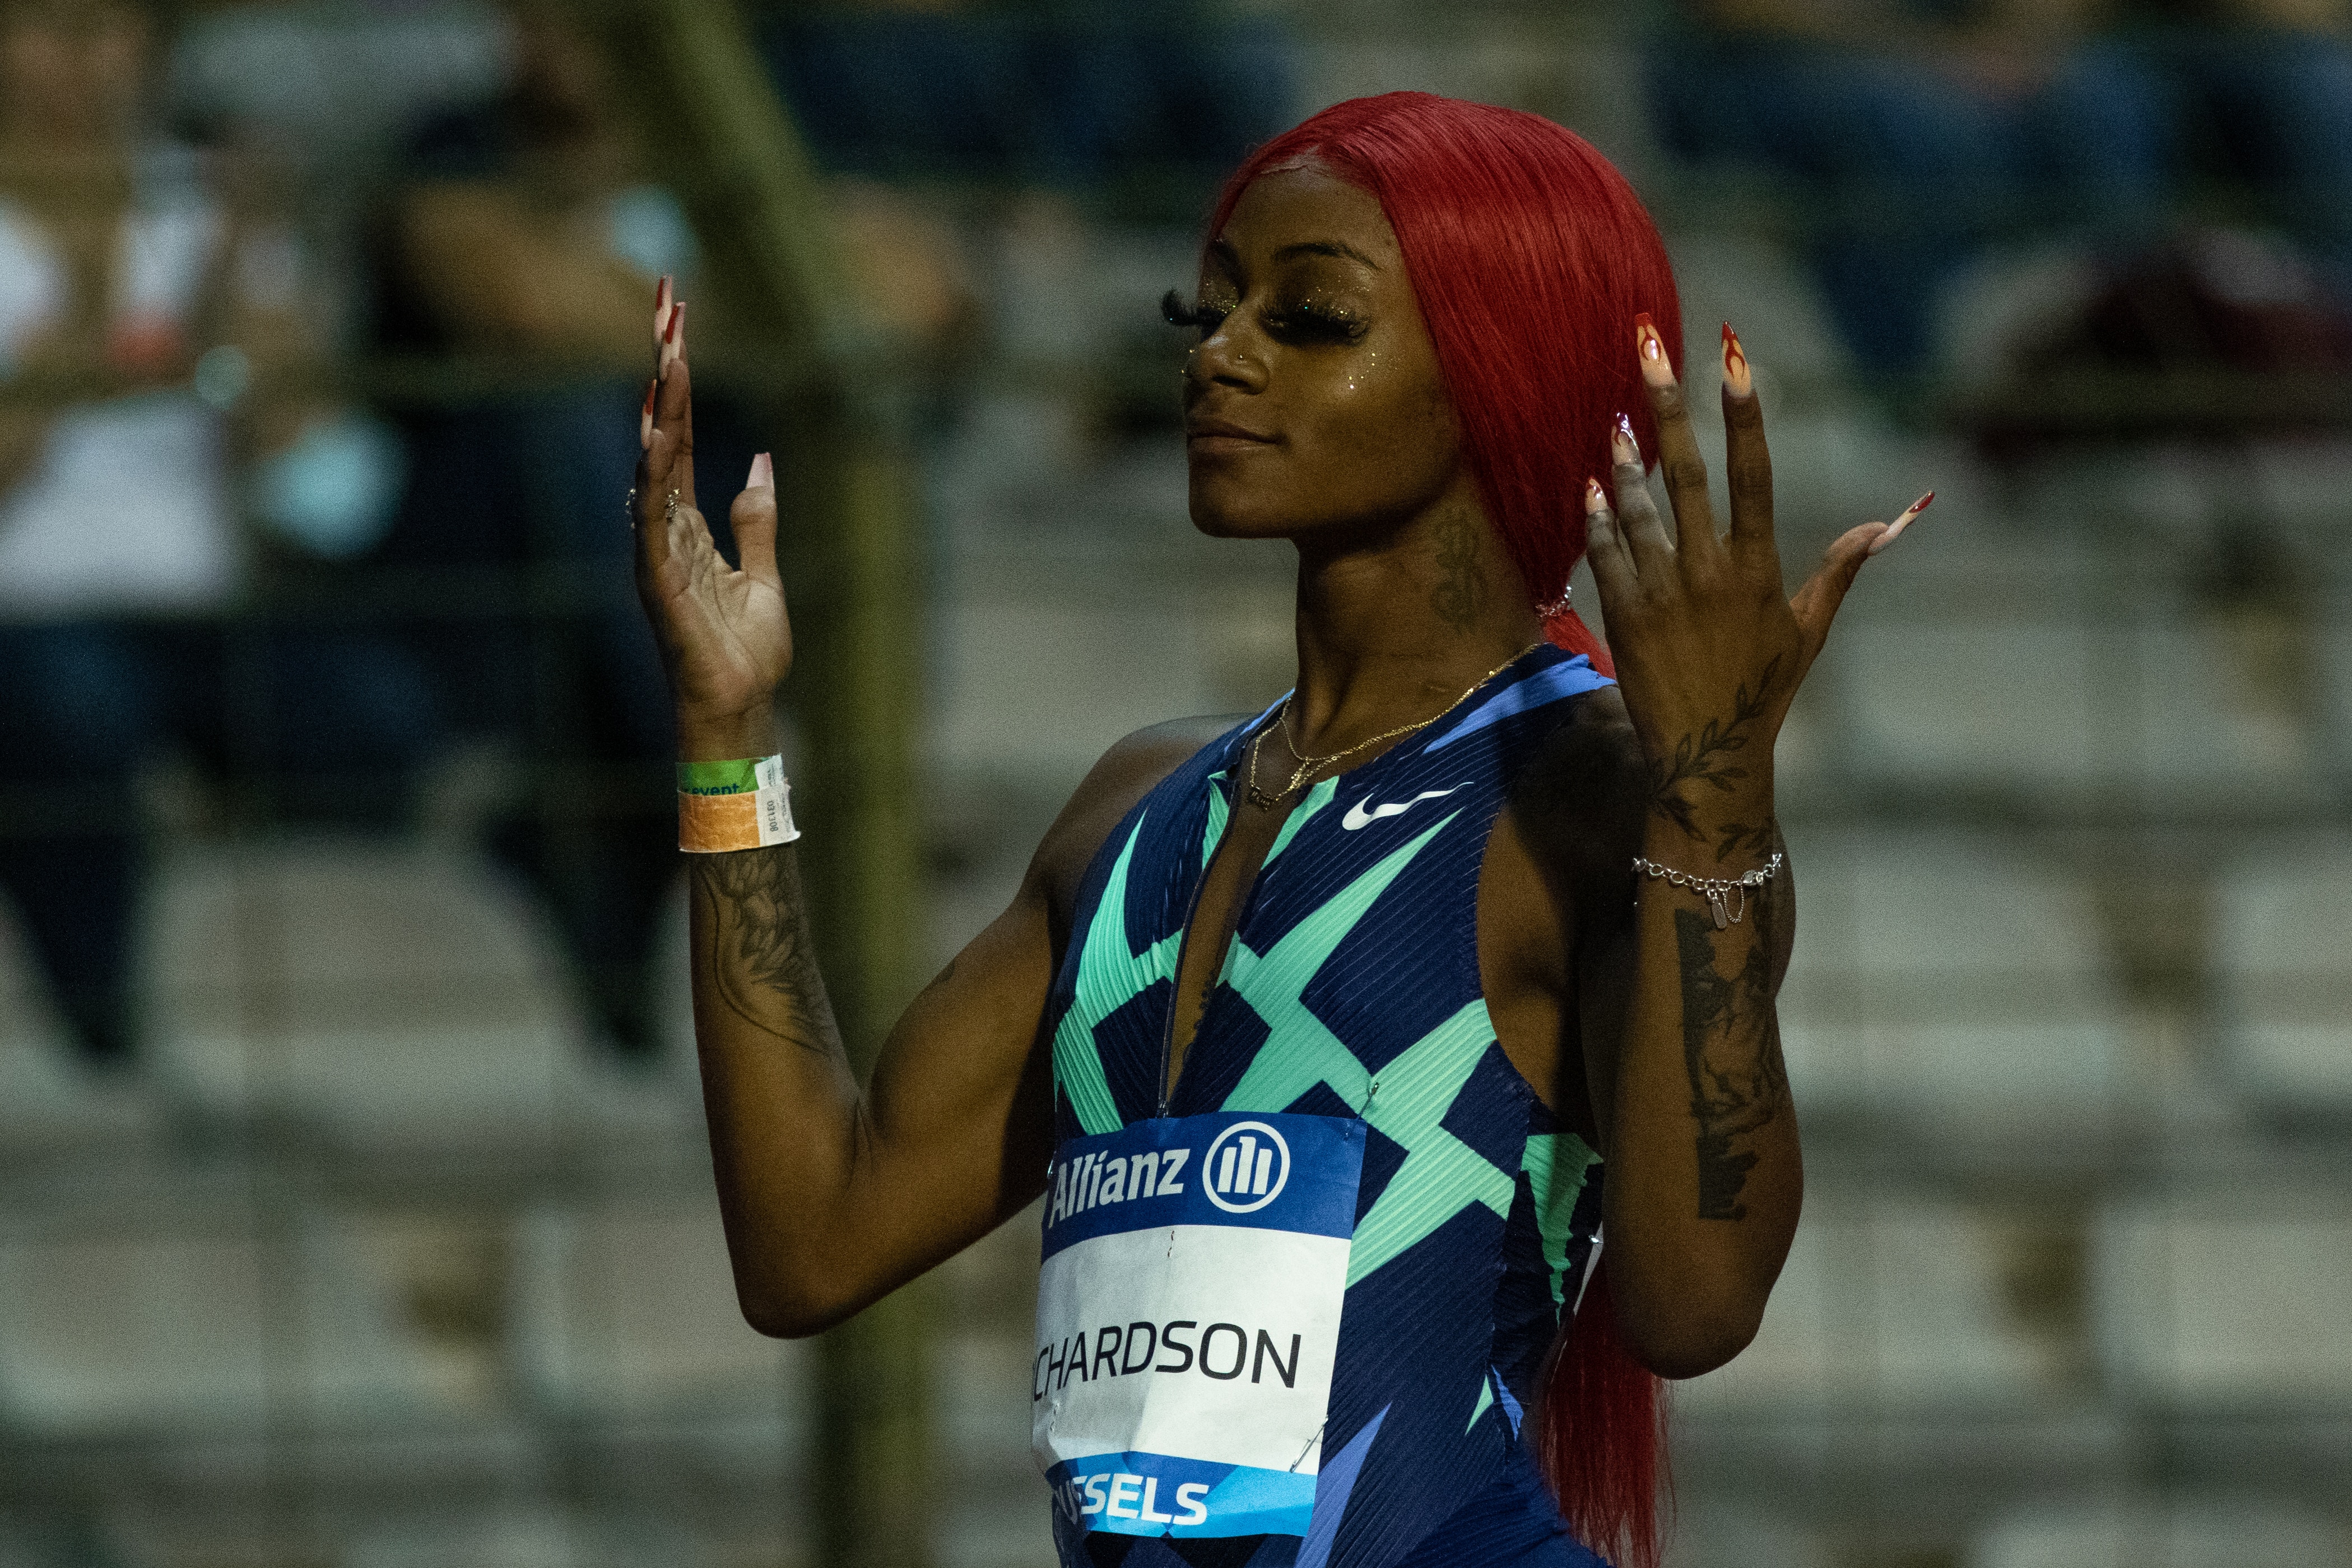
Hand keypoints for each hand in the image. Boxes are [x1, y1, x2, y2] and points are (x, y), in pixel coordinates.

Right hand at [632, 278, 791, 757]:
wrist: (741, 706)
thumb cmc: (745, 653)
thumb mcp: (764, 574)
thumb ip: (757, 519)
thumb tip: (760, 463)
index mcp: (688, 524)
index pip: (680, 439)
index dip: (679, 385)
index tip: (679, 327)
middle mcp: (665, 528)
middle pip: (664, 434)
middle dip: (666, 373)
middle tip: (667, 308)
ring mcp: (658, 551)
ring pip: (656, 465)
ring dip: (664, 408)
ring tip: (669, 351)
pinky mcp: (659, 579)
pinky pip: (653, 518)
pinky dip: (654, 476)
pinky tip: (658, 434)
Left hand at [1584, 318, 1927, 861]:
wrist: (1707, 758)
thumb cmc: (1762, 692)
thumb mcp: (1807, 632)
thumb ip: (1840, 571)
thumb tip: (1889, 524)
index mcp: (1758, 571)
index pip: (1753, 474)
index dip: (1744, 412)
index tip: (1734, 357)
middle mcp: (1709, 575)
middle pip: (1686, 474)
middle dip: (1669, 406)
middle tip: (1649, 347)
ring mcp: (1663, 595)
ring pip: (1638, 508)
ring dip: (1623, 458)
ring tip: (1616, 412)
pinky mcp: (1623, 618)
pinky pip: (1606, 554)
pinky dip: (1597, 516)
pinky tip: (1590, 480)